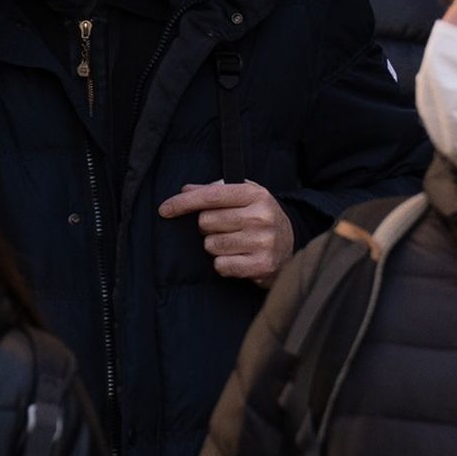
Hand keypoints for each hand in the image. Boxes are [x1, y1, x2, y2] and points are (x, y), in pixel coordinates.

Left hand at [158, 181, 294, 285]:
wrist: (292, 244)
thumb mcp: (244, 196)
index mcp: (254, 194)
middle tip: (224, 229)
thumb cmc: (260, 217)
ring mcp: (263, 242)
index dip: (183, 202)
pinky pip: (221, 265)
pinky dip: (223, 264)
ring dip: (215, 247)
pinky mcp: (261, 265)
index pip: (210, 196)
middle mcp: (260, 216)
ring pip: (211, 245)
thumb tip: (185, 190)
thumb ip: (215, 191)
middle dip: (207, 227)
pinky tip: (238, 259)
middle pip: (206, 222)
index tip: (164, 209)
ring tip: (234, 244)